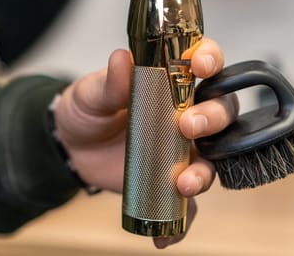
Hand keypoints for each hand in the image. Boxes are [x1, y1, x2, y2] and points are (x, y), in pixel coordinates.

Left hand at [53, 38, 238, 247]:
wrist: (72, 148)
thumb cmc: (87, 111)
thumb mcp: (92, 93)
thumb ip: (109, 82)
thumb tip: (121, 59)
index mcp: (172, 83)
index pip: (205, 64)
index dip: (211, 59)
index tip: (202, 65)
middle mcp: (186, 114)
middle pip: (221, 112)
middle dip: (212, 119)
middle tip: (187, 127)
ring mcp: (182, 150)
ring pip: (213, 159)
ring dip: (204, 172)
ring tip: (183, 183)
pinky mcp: (170, 180)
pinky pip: (188, 204)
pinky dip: (183, 220)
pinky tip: (167, 234)